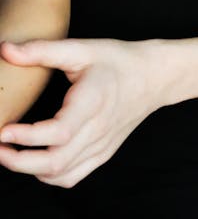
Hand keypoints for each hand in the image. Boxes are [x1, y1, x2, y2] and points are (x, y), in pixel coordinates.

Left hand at [0, 38, 162, 187]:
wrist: (155, 75)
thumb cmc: (118, 60)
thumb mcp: (82, 49)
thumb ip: (42, 50)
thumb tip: (6, 49)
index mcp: (93, 102)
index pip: (58, 132)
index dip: (27, 137)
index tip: (3, 130)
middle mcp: (98, 129)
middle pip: (55, 161)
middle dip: (19, 161)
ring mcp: (102, 146)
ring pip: (61, 174)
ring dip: (30, 170)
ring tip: (10, 153)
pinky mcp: (103, 154)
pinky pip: (72, 177)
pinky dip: (50, 176)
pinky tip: (37, 162)